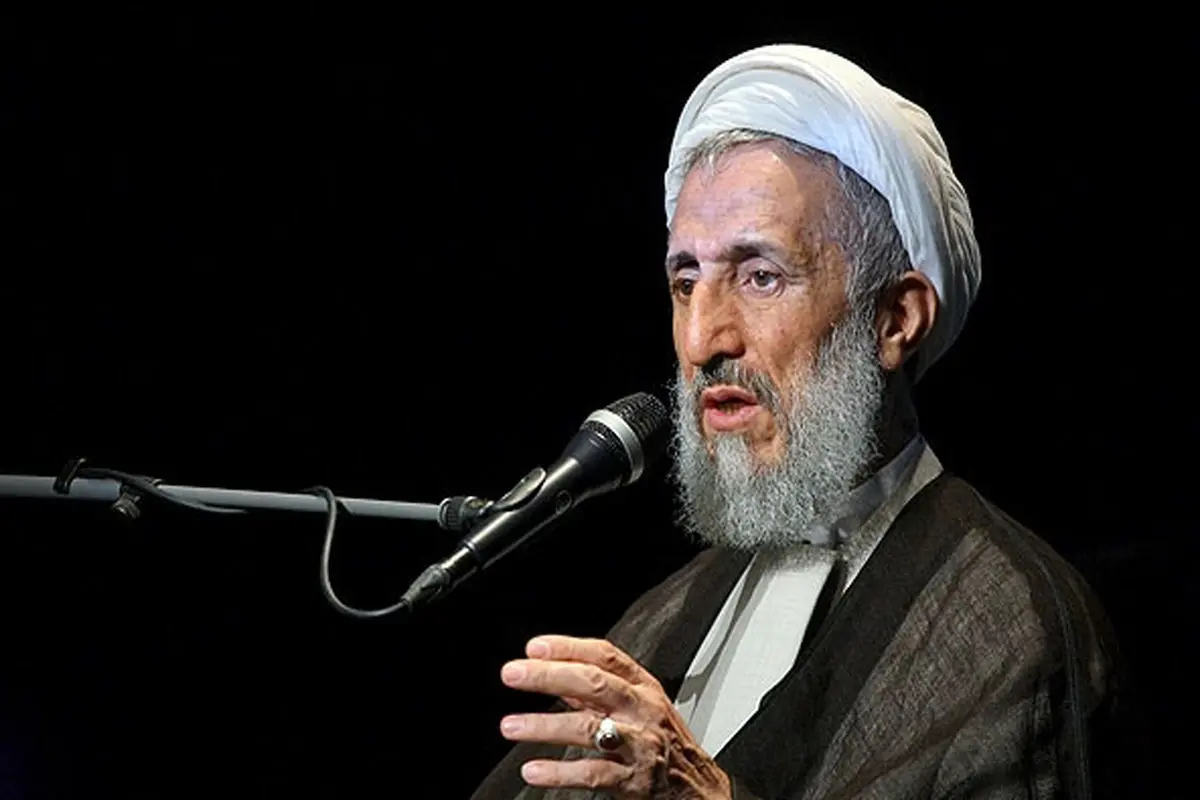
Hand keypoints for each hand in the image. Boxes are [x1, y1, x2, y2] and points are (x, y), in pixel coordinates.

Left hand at [498, 635, 731, 798]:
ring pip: (589, 728)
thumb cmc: (665, 743)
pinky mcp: (633, 781)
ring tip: (511, 725)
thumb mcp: (640, 705)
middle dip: (549, 676)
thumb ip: (598, 690)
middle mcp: (641, 709)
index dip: (568, 647)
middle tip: (513, 674)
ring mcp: (638, 744)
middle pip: (594, 683)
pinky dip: (560, 772)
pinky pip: (593, 773)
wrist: (698, 790)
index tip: (534, 647)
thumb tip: (551, 671)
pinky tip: (533, 770)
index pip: (605, 655)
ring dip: (544, 726)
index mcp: (642, 686)